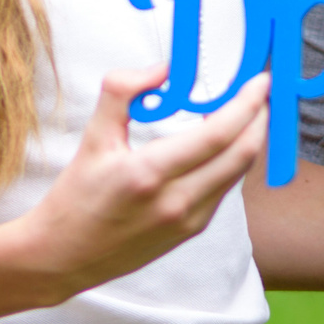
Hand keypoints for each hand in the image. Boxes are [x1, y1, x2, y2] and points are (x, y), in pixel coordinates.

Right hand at [15, 67, 269, 300]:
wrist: (64, 256)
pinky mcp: (191, 232)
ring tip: (244, 113)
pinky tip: (222, 145)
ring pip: (237, 174)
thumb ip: (123, 93)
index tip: (258, 82)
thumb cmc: (76, 198)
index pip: (217, 135)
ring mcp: (188, 222)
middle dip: (259, 119)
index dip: (246, 105)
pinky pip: (223, 190)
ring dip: (248, 140)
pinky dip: (231, 162)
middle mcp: (176, 202)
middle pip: (241, 155)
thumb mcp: (92, 138)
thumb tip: (161, 68)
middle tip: (259, 94)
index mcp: (149, 174)